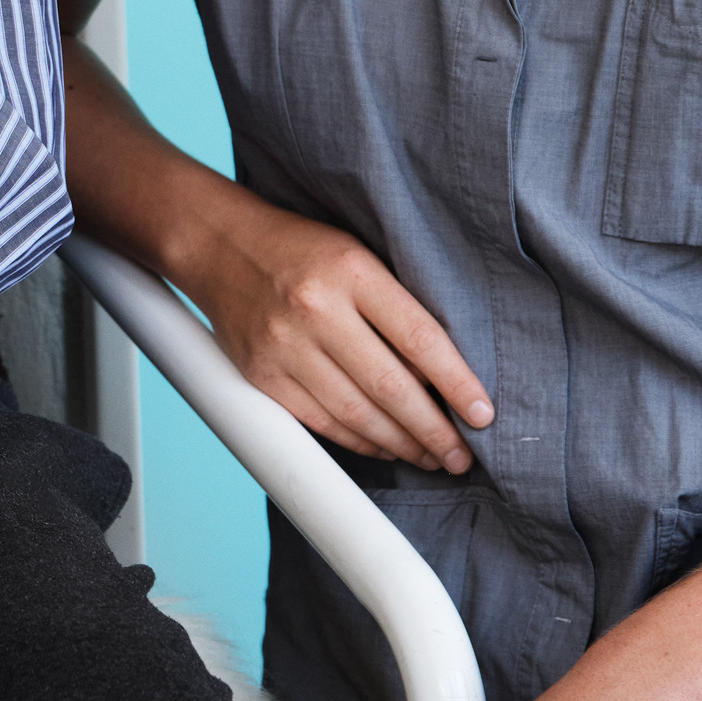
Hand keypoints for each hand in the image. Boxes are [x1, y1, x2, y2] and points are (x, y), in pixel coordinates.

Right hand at [171, 199, 493, 474]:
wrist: (217, 244)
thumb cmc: (300, 249)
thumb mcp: (357, 256)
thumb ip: (395, 307)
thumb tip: (442, 378)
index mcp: (351, 271)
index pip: (420, 339)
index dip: (458, 385)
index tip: (483, 416)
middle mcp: (316, 310)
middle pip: (391, 387)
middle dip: (435, 431)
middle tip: (463, 456)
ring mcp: (283, 346)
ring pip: (356, 413)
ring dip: (401, 444)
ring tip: (431, 456)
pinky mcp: (260, 374)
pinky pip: (319, 421)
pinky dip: (358, 441)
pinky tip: (384, 446)